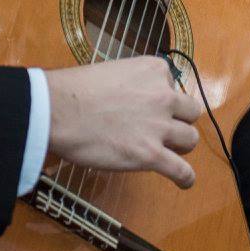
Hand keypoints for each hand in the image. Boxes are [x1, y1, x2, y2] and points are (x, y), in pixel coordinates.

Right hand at [44, 56, 204, 188]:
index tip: (146, 105)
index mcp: (154, 70)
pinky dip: (185, 177)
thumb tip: (128, 100)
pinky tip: (184, 181)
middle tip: (163, 129)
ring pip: (190, 139)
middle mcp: (163, 96)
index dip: (161, 97)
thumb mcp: (111, 71)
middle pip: (190, 112)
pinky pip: (181, 170)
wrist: (59, 111)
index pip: (172, 84)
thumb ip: (130, 83)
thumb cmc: (74, 90)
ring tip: (171, 153)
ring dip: (181, 146)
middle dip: (179, 120)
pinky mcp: (150, 155)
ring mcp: (159, 127)